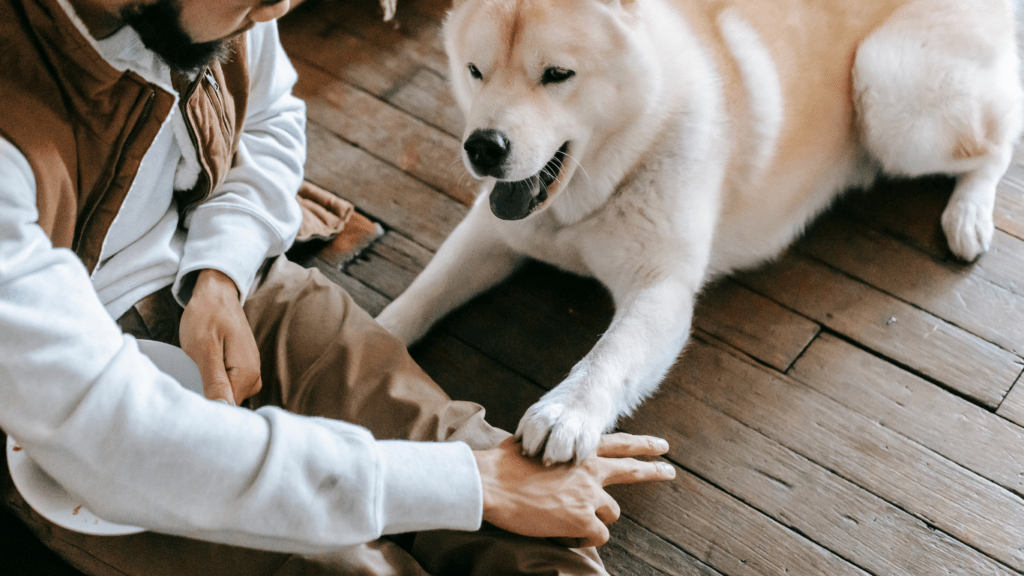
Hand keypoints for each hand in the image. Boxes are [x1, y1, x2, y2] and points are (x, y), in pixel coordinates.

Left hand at [179, 269, 261, 404]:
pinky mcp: (243, 369)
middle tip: (187, 380)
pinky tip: (202, 370)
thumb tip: (222, 409)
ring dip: (209, 390)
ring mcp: (250, 373)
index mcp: (247, 375)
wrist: (216, 293)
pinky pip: (227, 386)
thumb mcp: (204, 349)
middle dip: (207, 399)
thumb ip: (215, 382)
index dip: (206, 409)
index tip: (187, 401)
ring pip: (226, 396)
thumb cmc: (206, 316)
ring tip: (194, 371)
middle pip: (227, 404)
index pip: (227, 409)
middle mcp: (254, 378)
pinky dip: (213, 382)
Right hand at [473, 433, 674, 547]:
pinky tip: (564, 535)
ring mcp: (589, 495)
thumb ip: (549, 449)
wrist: (492, 483)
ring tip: (568, 520)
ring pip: (610, 514)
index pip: (619, 444)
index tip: (661, 446)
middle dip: (653, 470)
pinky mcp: (582, 519)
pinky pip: (596, 536)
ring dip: (595, 519)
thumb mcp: (533, 445)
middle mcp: (590, 470)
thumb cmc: (503, 464)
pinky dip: (582, 539)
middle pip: (632, 470)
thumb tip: (540, 450)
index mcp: (578, 450)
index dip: (642, 445)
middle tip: (670, 471)